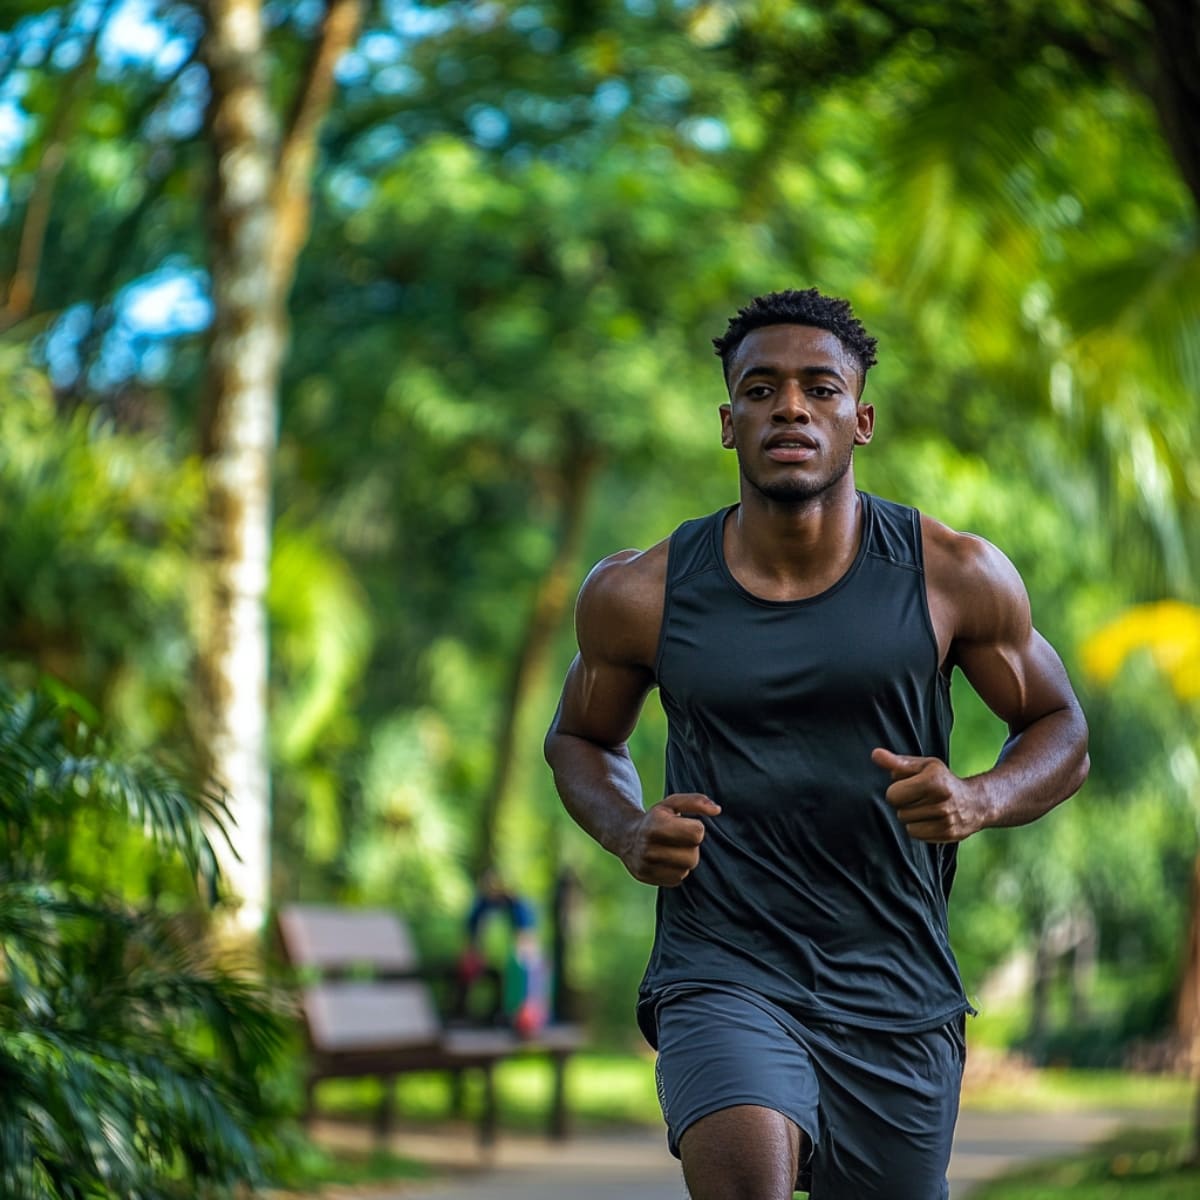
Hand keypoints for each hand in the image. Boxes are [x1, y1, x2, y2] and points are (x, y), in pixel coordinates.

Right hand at [619, 793, 720, 885]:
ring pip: (686, 870)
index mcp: (656, 825)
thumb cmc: (656, 818)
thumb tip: (717, 810)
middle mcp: (648, 847)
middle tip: (679, 840)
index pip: (696, 834)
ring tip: (673, 850)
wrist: (627, 837)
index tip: (685, 825)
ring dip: (684, 860)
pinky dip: (676, 870)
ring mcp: (647, 865)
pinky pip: (677, 879)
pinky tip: (666, 860)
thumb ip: (696, 802)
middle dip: (691, 847)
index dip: (695, 828)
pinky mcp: (648, 879)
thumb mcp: (672, 804)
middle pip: (692, 857)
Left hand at [871, 748, 989, 842]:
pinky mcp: (948, 834)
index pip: (892, 795)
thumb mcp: (923, 766)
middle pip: (899, 811)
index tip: (909, 787)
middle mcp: (942, 800)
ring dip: (912, 818)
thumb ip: (897, 762)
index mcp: (934, 779)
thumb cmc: (942, 781)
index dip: (897, 791)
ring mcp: (946, 819)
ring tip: (926, 809)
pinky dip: (919, 829)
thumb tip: (875, 754)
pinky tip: (931, 820)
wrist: (975, 802)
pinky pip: (916, 835)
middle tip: (921, 798)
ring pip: (907, 825)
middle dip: (905, 805)